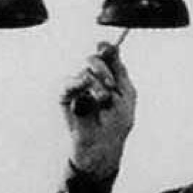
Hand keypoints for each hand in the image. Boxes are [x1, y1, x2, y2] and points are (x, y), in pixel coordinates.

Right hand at [60, 40, 136, 177]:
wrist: (103, 146)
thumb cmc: (116, 124)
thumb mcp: (126, 94)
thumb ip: (119, 70)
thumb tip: (111, 46)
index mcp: (109, 77)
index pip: (106, 57)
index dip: (107, 50)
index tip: (106, 48)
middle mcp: (93, 79)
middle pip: (94, 59)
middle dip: (104, 69)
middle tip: (111, 85)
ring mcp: (79, 87)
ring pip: (85, 71)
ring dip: (97, 84)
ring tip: (103, 100)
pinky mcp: (66, 96)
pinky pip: (69, 83)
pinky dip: (79, 84)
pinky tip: (86, 93)